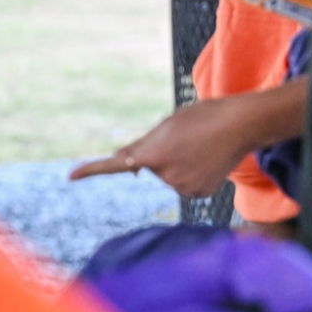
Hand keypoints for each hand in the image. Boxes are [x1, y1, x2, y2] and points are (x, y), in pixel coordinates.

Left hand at [68, 96, 257, 195]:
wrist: (241, 124)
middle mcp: (166, 175)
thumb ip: (143, 146)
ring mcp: (184, 187)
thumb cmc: (202, 117)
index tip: (70, 176)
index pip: (116, 164)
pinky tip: (207, 159)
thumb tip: (124, 163)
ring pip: (169, 177)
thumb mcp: (167, 125)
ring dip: (178, 163)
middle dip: (162, 154)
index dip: (92, 170)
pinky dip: (193, 174)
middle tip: (185, 138)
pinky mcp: (200, 194)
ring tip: (199, 146)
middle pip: (151, 166)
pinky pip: (186, 185)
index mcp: (154, 153)